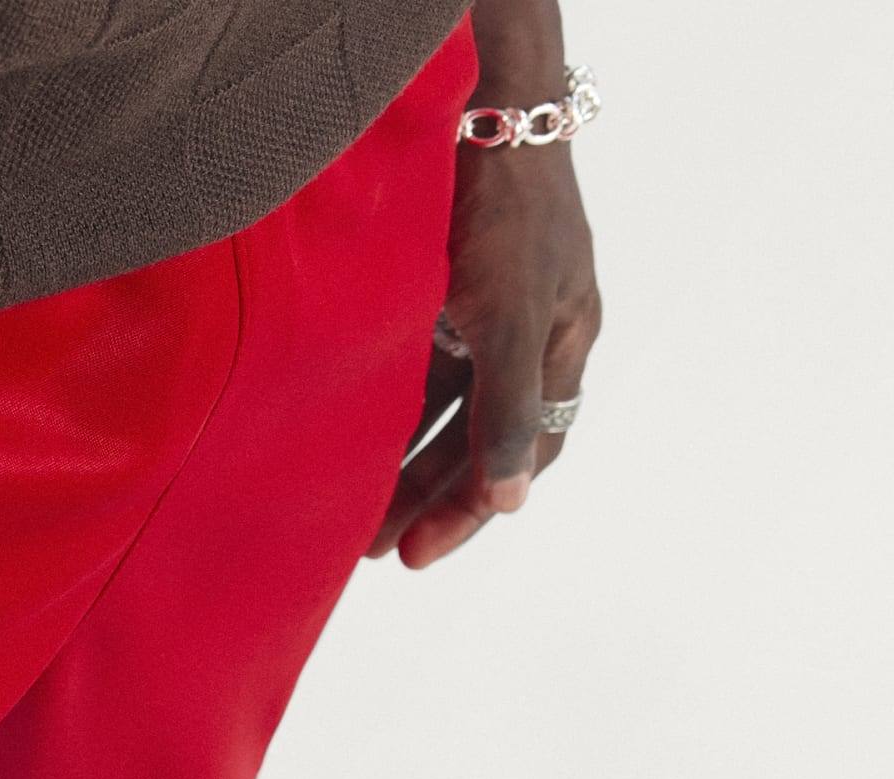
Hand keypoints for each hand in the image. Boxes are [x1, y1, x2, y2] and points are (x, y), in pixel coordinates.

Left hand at [371, 12, 600, 567]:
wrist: (475, 100)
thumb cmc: (505, 205)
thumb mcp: (508, 317)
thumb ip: (507, 409)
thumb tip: (512, 499)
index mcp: (560, 342)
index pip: (527, 452)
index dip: (474, 507)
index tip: (419, 553)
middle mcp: (524, 333)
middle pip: (476, 440)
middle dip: (427, 497)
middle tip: (374, 550)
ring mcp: (480, 309)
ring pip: (439, 411)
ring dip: (399, 463)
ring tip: (350, 516)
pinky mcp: (436, 288)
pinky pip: (410, 369)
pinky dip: (382, 411)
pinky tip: (344, 444)